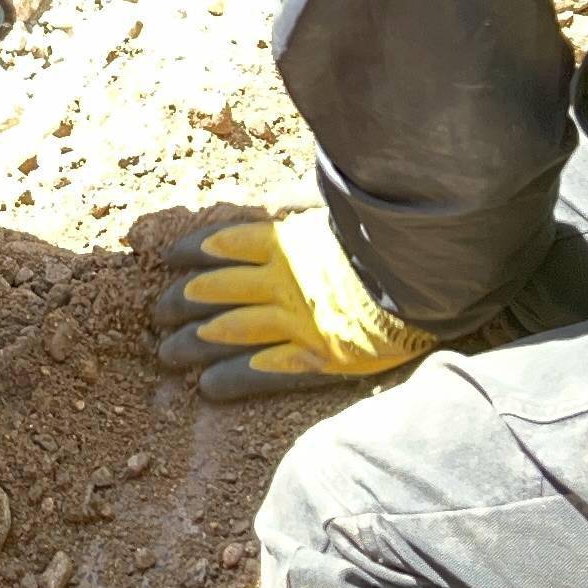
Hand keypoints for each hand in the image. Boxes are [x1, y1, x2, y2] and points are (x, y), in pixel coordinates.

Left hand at [151, 210, 436, 400]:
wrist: (431, 274)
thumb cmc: (390, 234)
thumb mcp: (343, 204)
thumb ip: (307, 203)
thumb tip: (279, 199)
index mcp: (287, 239)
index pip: (223, 243)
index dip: (190, 251)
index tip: (168, 258)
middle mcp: (281, 281)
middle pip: (214, 291)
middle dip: (180, 302)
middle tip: (156, 314)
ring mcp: (296, 322)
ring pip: (227, 332)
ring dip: (191, 344)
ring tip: (167, 355)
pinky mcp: (316, 357)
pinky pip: (262, 371)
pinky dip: (231, 380)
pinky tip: (207, 389)